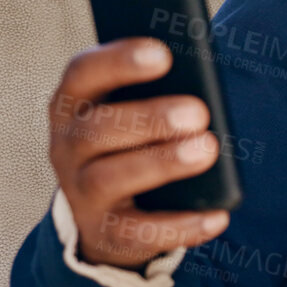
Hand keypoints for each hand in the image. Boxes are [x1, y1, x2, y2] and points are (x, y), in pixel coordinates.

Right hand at [47, 37, 229, 268]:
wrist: (104, 213)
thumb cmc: (130, 142)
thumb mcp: (133, 111)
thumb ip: (160, 91)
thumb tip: (205, 85)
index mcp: (75, 105)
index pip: (83, 74)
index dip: (119, 61)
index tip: (163, 53)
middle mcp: (68, 146)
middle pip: (97, 128)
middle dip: (149, 118)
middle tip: (199, 112)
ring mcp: (81, 192)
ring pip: (110, 178)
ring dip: (161, 163)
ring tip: (207, 150)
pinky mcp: (105, 232)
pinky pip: (139, 233)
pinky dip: (181, 225)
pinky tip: (218, 215)